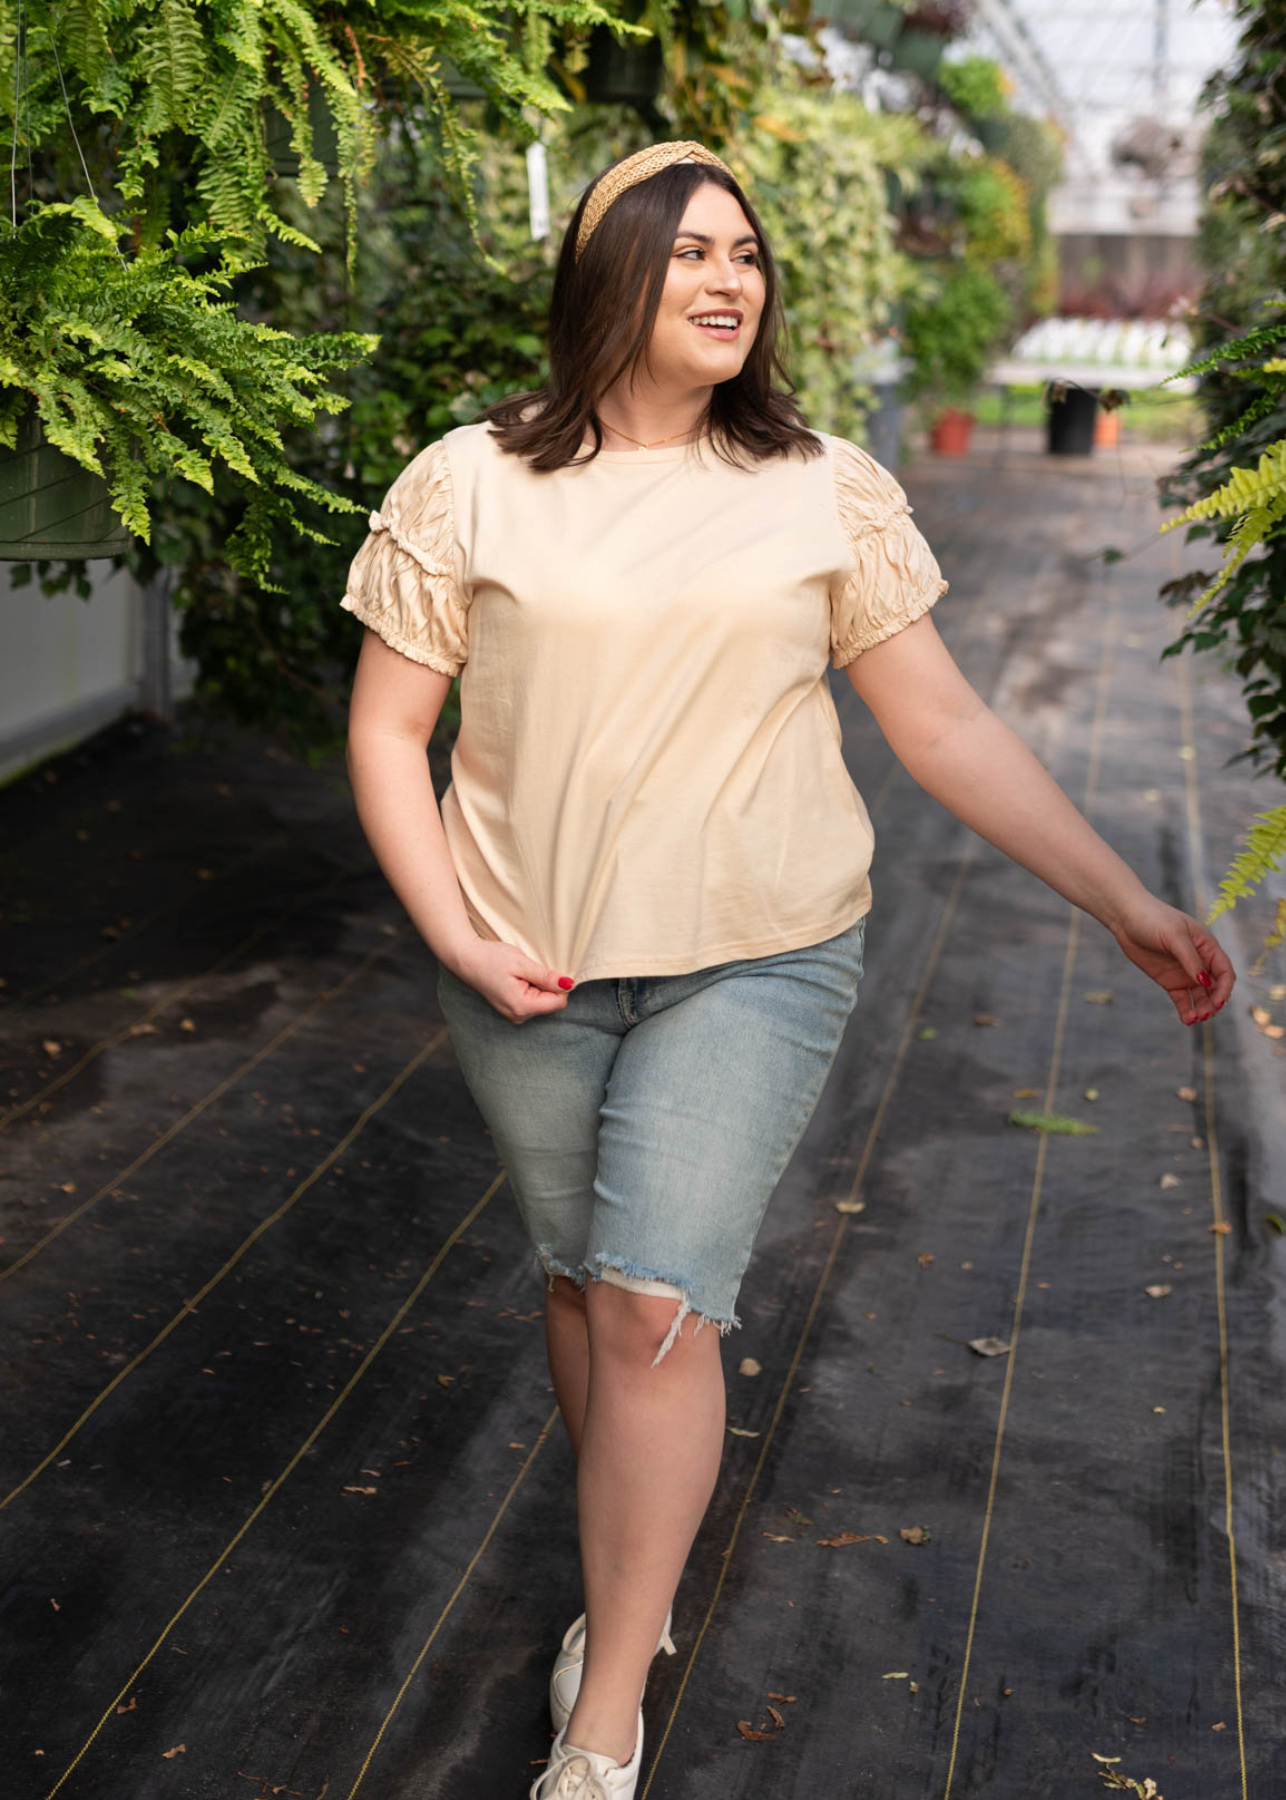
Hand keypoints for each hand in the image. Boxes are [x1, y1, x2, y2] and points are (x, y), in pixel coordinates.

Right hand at [448, 937, 574, 1023]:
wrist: (465, 958)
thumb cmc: (491, 958)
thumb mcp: (522, 963)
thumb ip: (546, 976)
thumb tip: (569, 984)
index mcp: (522, 1007)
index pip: (559, 1002)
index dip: (559, 985)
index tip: (546, 970)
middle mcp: (518, 1016)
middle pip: (550, 1003)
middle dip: (546, 985)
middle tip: (528, 970)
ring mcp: (513, 1015)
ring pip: (541, 1002)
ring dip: (537, 986)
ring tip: (519, 974)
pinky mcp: (510, 1010)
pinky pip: (531, 1001)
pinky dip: (530, 989)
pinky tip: (516, 979)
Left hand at [1108, 893, 1234, 1026]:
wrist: (1126, 918)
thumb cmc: (1153, 919)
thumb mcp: (1174, 936)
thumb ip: (1190, 959)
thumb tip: (1204, 982)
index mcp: (1207, 947)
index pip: (1224, 972)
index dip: (1225, 988)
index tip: (1218, 1001)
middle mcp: (1200, 961)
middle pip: (1215, 987)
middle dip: (1214, 1002)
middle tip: (1204, 1014)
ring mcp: (1185, 972)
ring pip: (1201, 996)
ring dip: (1202, 1009)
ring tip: (1194, 1018)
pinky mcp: (1170, 981)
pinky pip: (1183, 999)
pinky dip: (1186, 1010)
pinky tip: (1187, 1020)